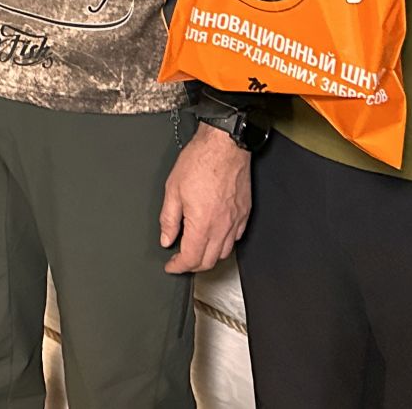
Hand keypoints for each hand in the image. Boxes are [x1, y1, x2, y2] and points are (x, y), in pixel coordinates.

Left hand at [160, 124, 251, 273]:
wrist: (224, 145)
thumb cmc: (200, 161)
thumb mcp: (173, 189)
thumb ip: (169, 219)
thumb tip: (167, 239)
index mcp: (203, 224)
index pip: (191, 258)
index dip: (178, 266)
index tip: (171, 266)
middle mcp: (222, 227)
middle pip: (209, 261)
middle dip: (192, 265)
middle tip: (180, 260)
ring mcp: (236, 221)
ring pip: (224, 252)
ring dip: (208, 256)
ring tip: (195, 249)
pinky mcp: (244, 213)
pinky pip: (236, 238)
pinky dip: (223, 243)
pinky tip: (214, 235)